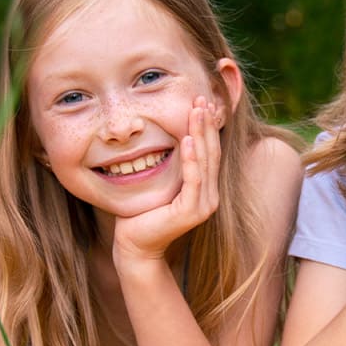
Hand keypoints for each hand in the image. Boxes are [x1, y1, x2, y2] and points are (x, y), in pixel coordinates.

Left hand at [113, 97, 219, 263]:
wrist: (134, 246)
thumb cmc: (141, 215)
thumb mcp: (160, 185)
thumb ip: (171, 168)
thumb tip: (168, 139)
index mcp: (205, 189)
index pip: (209, 151)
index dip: (207, 127)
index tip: (202, 103)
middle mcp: (210, 196)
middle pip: (211, 151)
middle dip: (206, 123)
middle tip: (201, 98)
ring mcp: (204, 204)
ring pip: (204, 161)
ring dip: (200, 133)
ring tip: (197, 110)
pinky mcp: (191, 211)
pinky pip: (193, 179)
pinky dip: (191, 158)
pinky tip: (187, 140)